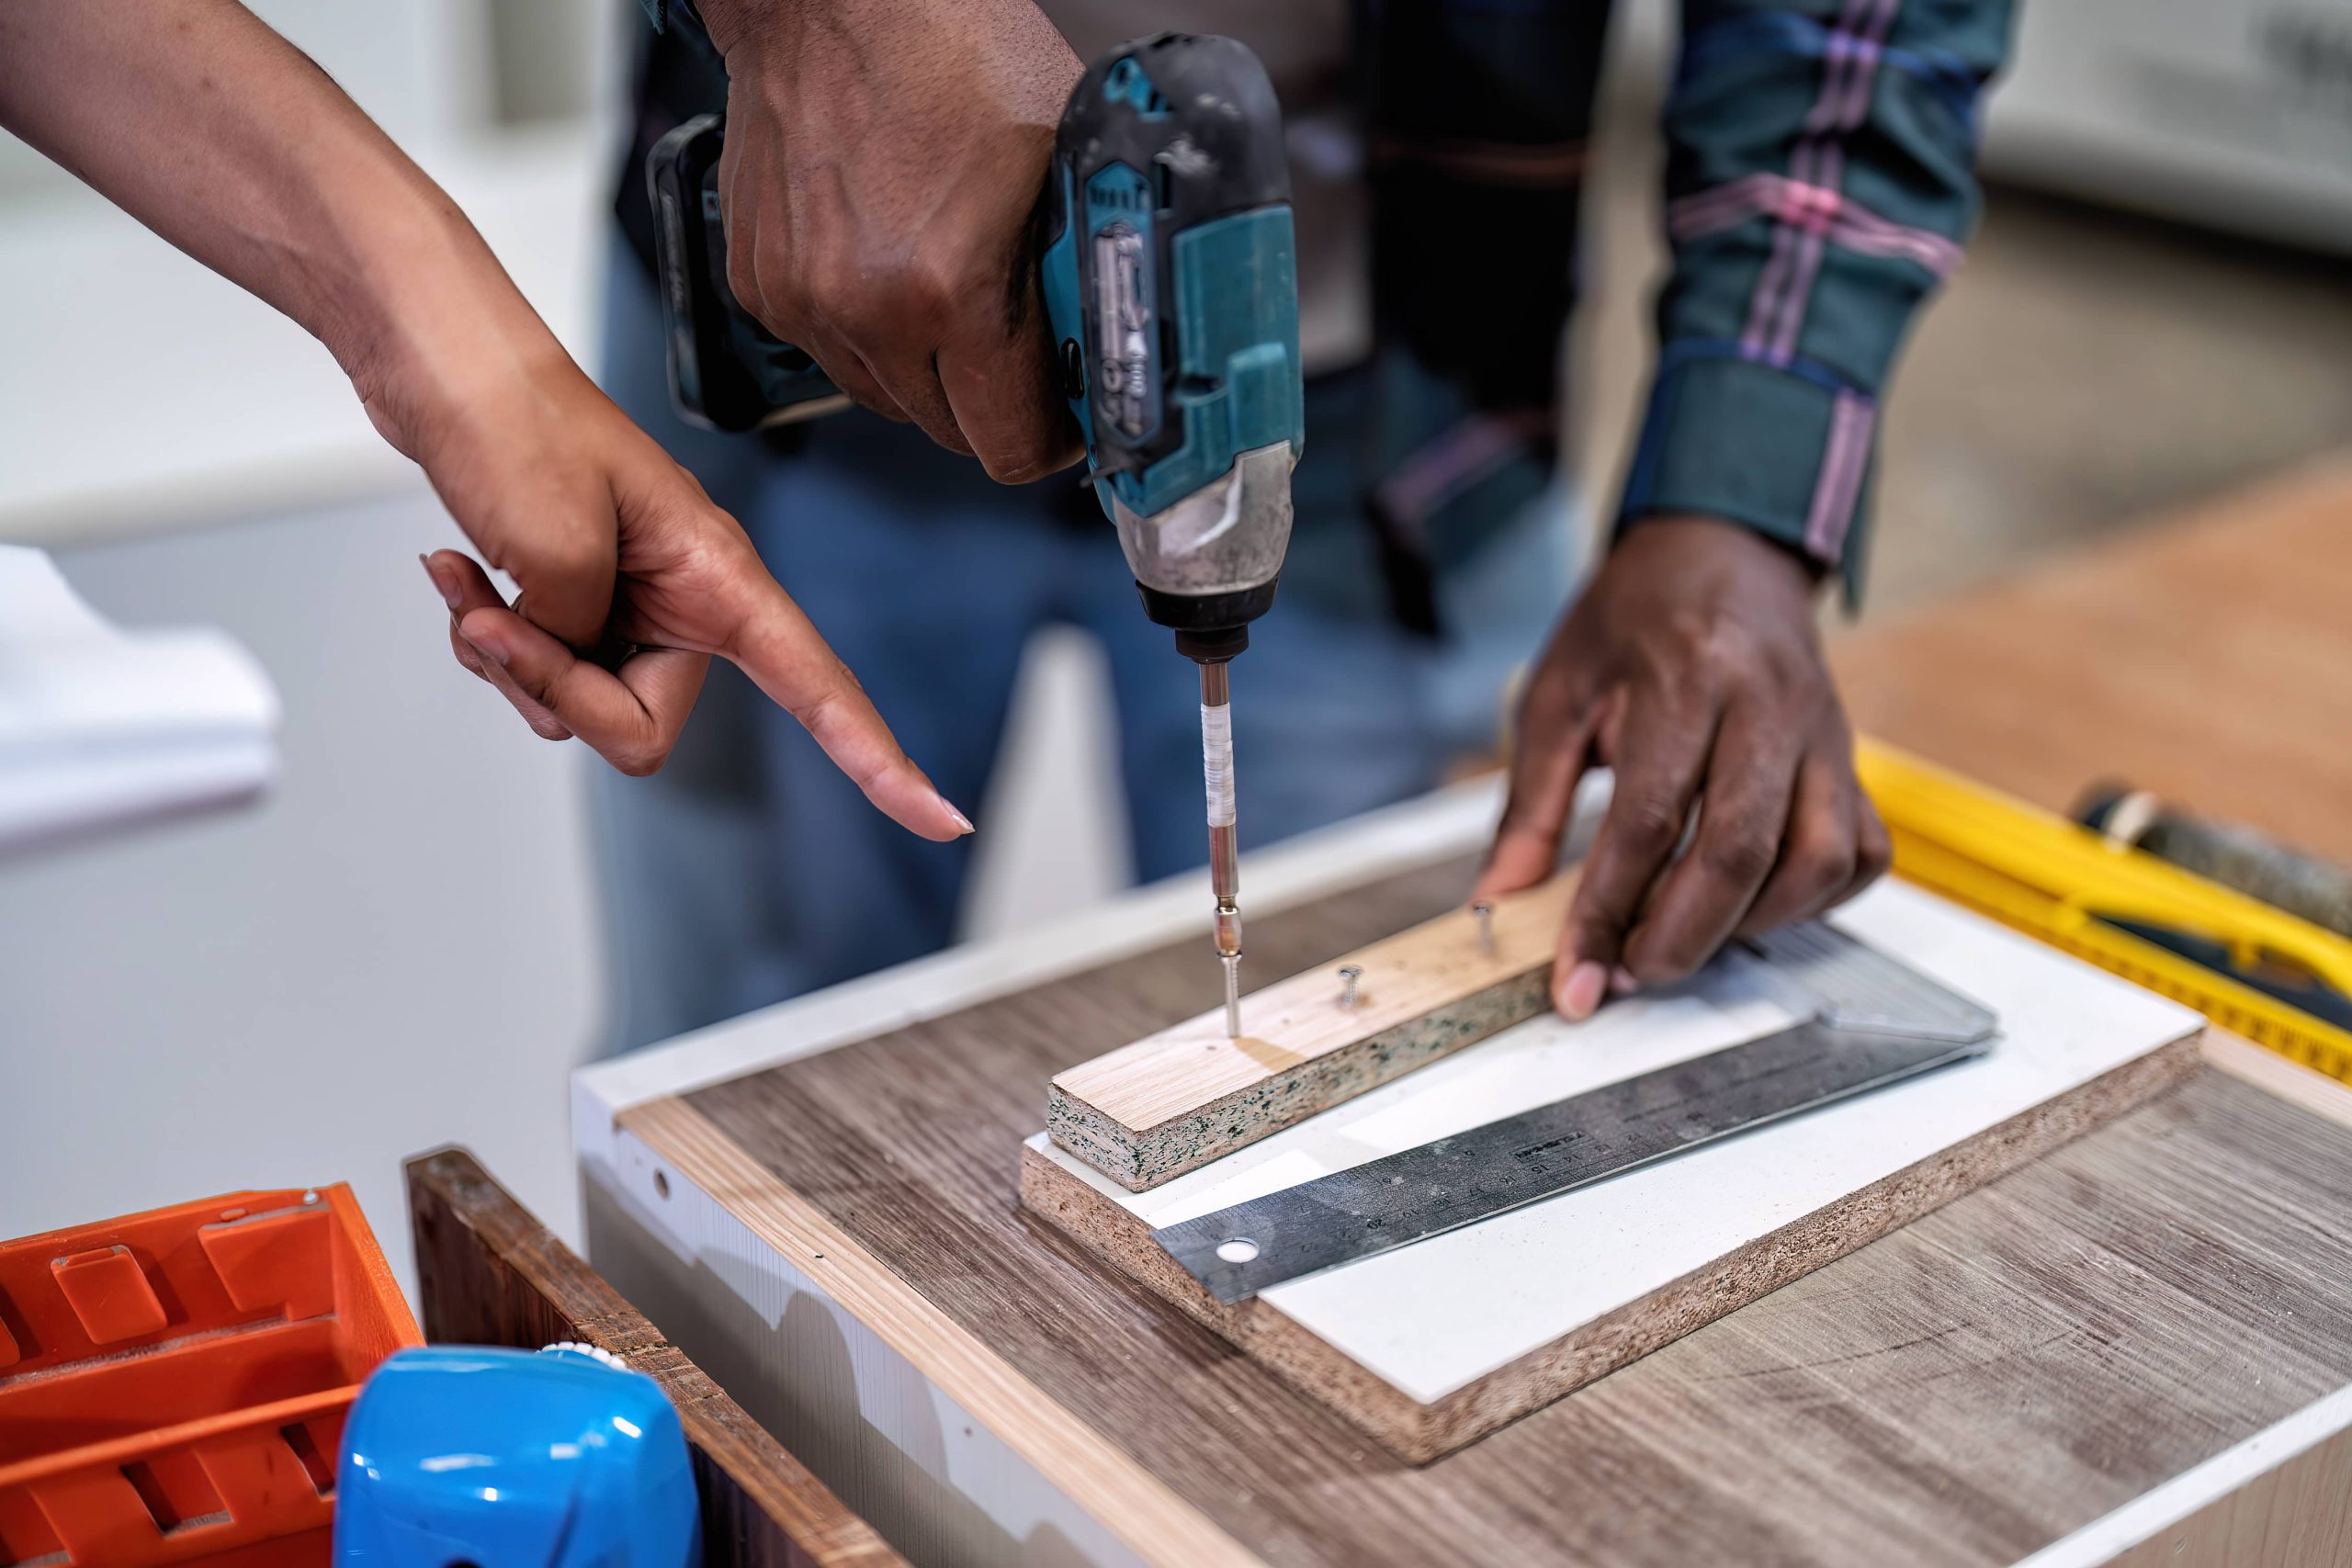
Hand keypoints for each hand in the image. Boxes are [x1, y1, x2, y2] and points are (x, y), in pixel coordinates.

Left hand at [369, 321, 970, 841]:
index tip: (941, 818)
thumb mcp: (556, 539)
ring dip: (510, 659)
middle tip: (497, 628)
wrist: (447, 362)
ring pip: (578, 704)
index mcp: (719, 577)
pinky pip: (539, 668)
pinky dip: (488, 633)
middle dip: (558, 690)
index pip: (819, 686)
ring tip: (472, 586)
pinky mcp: (577, 597)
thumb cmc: (517, 419)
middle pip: (640, 724)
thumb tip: (564, 660)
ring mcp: (630, 602)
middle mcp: (686, 599)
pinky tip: (456, 573)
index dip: (878, 758)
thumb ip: (574, 629)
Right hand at [700, 0, 1083, 480]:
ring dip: (926, 367)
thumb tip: (1113, 351)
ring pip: (887, 397)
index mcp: (948, 290)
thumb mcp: (1062, 162)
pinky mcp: (763, 287)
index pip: (1008, 446)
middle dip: (991, 398)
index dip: (1049, 437)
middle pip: (948, 431)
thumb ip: (1083, 272)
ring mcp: (804, 302)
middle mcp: (864, 309)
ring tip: (949, 286)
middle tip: (1016, 342)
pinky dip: (868, 328)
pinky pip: (834, 351)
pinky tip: (890, 259)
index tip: (1063, 415)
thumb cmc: (951, 51)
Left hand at [1475, 516, 1888, 1018]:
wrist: (1721, 550)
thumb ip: (1529, 807)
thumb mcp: (1556, 697)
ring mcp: (1823, 735)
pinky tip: (1753, 905)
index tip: (1576, 978)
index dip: (1609, 913)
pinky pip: (1861, 852)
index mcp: (1685, 680)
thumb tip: (1497, 901)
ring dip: (1750, 926)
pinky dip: (1813, 900)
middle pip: (1740, 852)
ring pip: (1817, 861)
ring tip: (1684, 937)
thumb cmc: (1633, 622)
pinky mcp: (1852, 758)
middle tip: (1626, 975)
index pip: (1649, 821)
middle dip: (1680, 938)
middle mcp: (1767, 708)